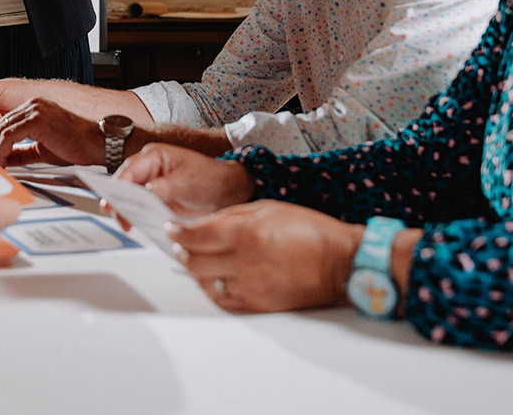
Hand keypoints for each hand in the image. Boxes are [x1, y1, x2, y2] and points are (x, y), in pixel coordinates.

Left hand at [0, 97, 104, 166]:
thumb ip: (22, 152)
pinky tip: (3, 164)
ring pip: (1, 130)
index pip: (6, 124)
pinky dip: (2, 152)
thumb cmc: (77, 146)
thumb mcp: (42, 150)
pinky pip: (9, 136)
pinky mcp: (37, 119)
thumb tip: (6, 159)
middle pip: (0, 125)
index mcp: (35, 109)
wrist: (97, 144)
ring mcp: (34, 109)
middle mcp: (33, 105)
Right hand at [115, 143, 253, 216]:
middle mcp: (148, 170)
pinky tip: (137, 227)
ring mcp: (151, 187)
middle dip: (118, 200)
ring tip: (125, 224)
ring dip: (126, 211)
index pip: (130, 169)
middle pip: (125, 185)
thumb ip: (166, 186)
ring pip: (130, 199)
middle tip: (117, 215)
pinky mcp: (155, 203)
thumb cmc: (210, 177)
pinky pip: (141, 210)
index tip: (114, 198)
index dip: (119, 184)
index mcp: (154, 156)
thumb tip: (147, 190)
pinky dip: (137, 218)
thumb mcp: (189, 181)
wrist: (227, 192)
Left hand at [167, 201, 360, 312]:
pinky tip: (212, 279)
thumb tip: (205, 222)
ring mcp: (250, 286)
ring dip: (194, 271)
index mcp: (247, 233)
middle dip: (182, 251)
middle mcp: (245, 261)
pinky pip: (224, 299)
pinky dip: (212, 288)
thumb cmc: (312, 231)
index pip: (198, 235)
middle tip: (177, 244)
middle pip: (195, 261)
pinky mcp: (259, 304)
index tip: (171, 229)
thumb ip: (233, 215)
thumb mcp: (269, 208)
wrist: (341, 263)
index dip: (179, 232)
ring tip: (193, 261)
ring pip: (206, 282)